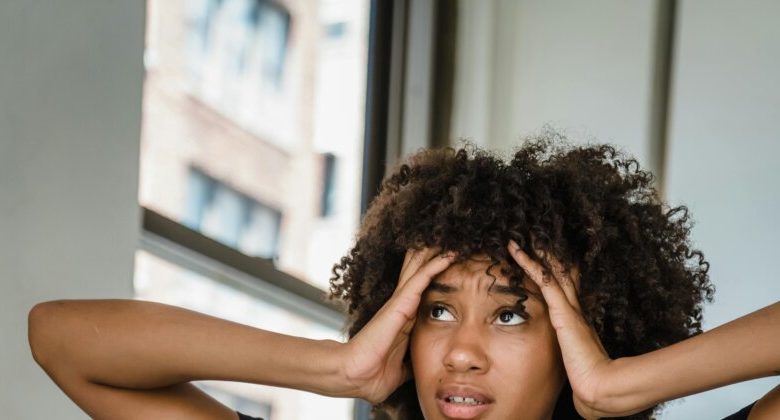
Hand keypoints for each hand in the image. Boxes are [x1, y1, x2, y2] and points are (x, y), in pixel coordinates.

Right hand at [340, 248, 454, 402]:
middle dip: (432, 256)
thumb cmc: (373, 374)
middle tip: (448, 239)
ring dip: (436, 253)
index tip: (448, 263)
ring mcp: (400, 303)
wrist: (356, 377)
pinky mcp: (400, 304)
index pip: (421, 291)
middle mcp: (401, 306)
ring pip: (420, 269)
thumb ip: (411, 362)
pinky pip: (422, 279)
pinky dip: (436, 265)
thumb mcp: (400, 369)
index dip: (432, 275)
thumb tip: (424, 368)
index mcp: (402, 320)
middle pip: (418, 273)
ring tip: (452, 237)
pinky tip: (449, 254)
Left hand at [507, 241, 618, 418]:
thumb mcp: (574, 363)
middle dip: (550, 255)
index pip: (567, 289)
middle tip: (538, 236)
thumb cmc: (588, 381)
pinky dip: (529, 263)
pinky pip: (542, 280)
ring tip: (526, 235)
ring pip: (552, 271)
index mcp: (577, 321)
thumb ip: (571, 359)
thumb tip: (569, 370)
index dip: (559, 272)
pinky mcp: (561, 311)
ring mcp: (569, 308)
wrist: (598, 387)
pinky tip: (516, 250)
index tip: (550, 258)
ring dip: (538, 252)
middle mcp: (574, 309)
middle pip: (562, 274)